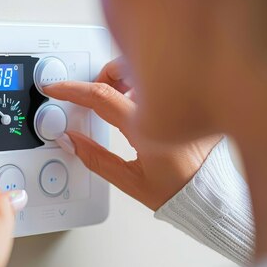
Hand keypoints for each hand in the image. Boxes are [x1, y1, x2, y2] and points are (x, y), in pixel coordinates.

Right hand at [45, 58, 221, 210]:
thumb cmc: (179, 192)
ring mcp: (182, 101)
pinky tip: (137, 102)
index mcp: (149, 128)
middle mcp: (168, 108)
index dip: (72, 90)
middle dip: (101, 74)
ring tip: (113, 98)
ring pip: (144, 71)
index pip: (102, 96)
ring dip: (122, 78)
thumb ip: (95, 158)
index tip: (55, 88)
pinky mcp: (191, 103)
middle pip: (124, 69)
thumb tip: (71, 139)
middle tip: (90, 93)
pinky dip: (142, 85)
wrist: (211, 196)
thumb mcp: (130, 181)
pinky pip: (162, 81)